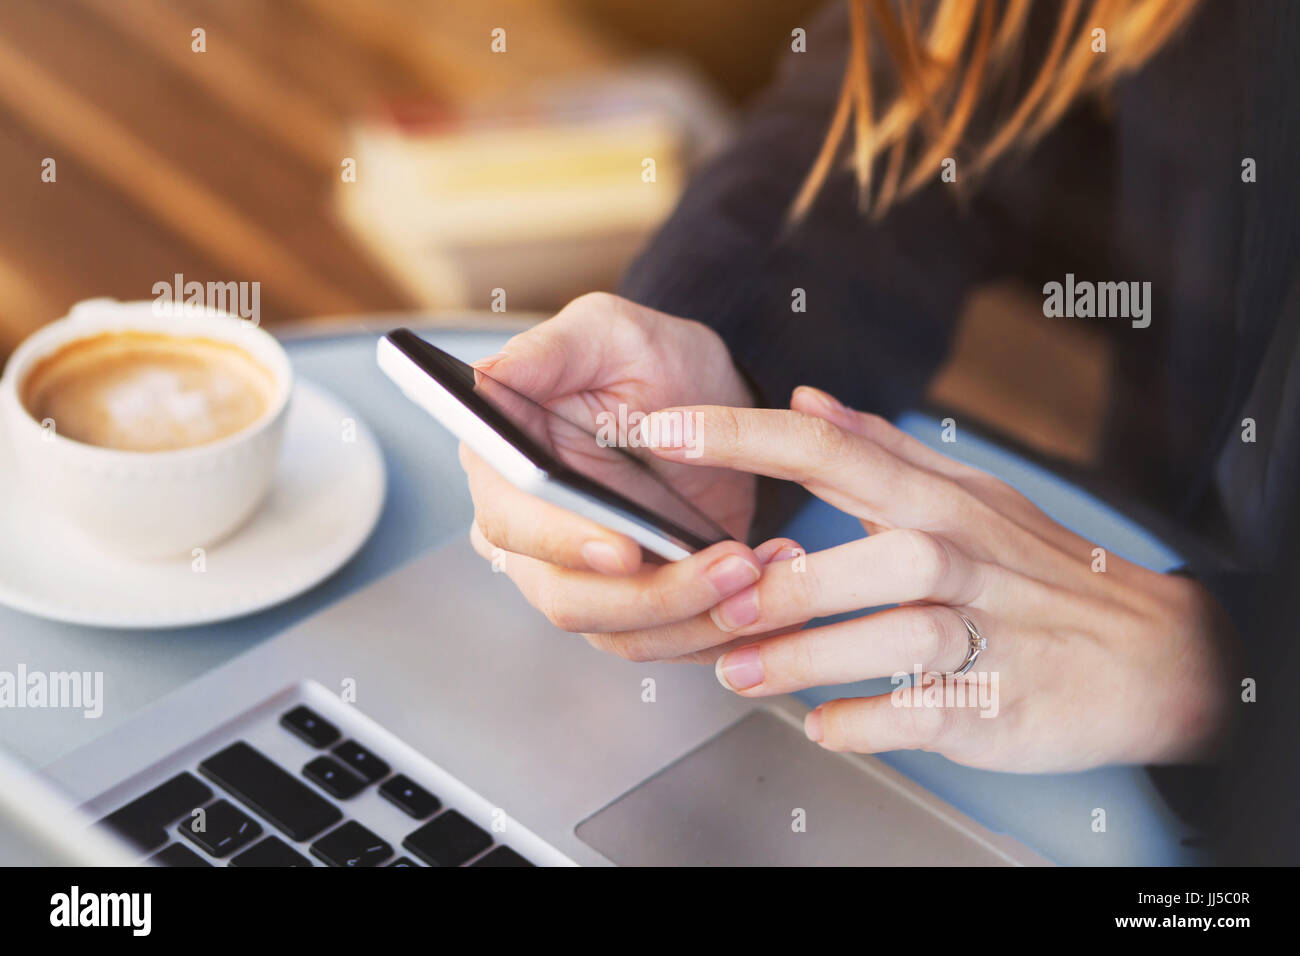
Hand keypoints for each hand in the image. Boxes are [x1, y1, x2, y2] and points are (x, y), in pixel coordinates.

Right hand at [464, 293, 776, 647]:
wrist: (710, 399)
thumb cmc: (649, 358)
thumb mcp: (605, 333)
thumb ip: (545, 352)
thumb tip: (481, 379)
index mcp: (503, 469)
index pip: (513, 525)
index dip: (563, 544)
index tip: (624, 548)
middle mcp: (531, 535)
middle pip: (570, 599)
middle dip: (655, 594)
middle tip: (733, 564)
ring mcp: (582, 579)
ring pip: (624, 633)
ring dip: (699, 616)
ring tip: (762, 571)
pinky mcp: (636, 605)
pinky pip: (669, 643)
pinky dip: (721, 628)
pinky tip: (769, 588)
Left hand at [630, 387, 1234, 772]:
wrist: (1153, 654)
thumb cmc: (1042, 572)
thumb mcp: (969, 493)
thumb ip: (880, 450)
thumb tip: (806, 401)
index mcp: (939, 500)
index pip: (832, 449)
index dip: (742, 437)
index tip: (664, 431)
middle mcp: (962, 558)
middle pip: (874, 554)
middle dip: (786, 582)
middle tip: (715, 603)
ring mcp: (986, 634)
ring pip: (897, 638)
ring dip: (808, 658)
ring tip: (742, 673)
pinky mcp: (997, 703)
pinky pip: (923, 714)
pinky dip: (864, 724)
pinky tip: (822, 724)